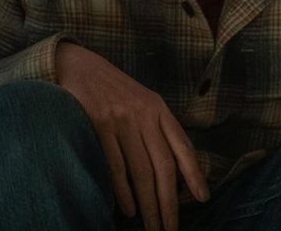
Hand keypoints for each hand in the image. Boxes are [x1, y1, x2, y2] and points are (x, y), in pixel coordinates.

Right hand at [55, 43, 208, 230]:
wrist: (77, 66)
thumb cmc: (112, 90)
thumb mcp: (142, 102)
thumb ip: (156, 129)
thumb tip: (171, 169)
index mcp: (159, 109)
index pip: (182, 146)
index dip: (194, 174)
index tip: (202, 198)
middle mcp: (145, 115)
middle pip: (164, 166)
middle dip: (170, 201)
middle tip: (171, 227)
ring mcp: (122, 120)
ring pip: (141, 170)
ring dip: (148, 203)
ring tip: (153, 226)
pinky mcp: (98, 125)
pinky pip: (115, 165)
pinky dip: (123, 191)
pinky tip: (129, 210)